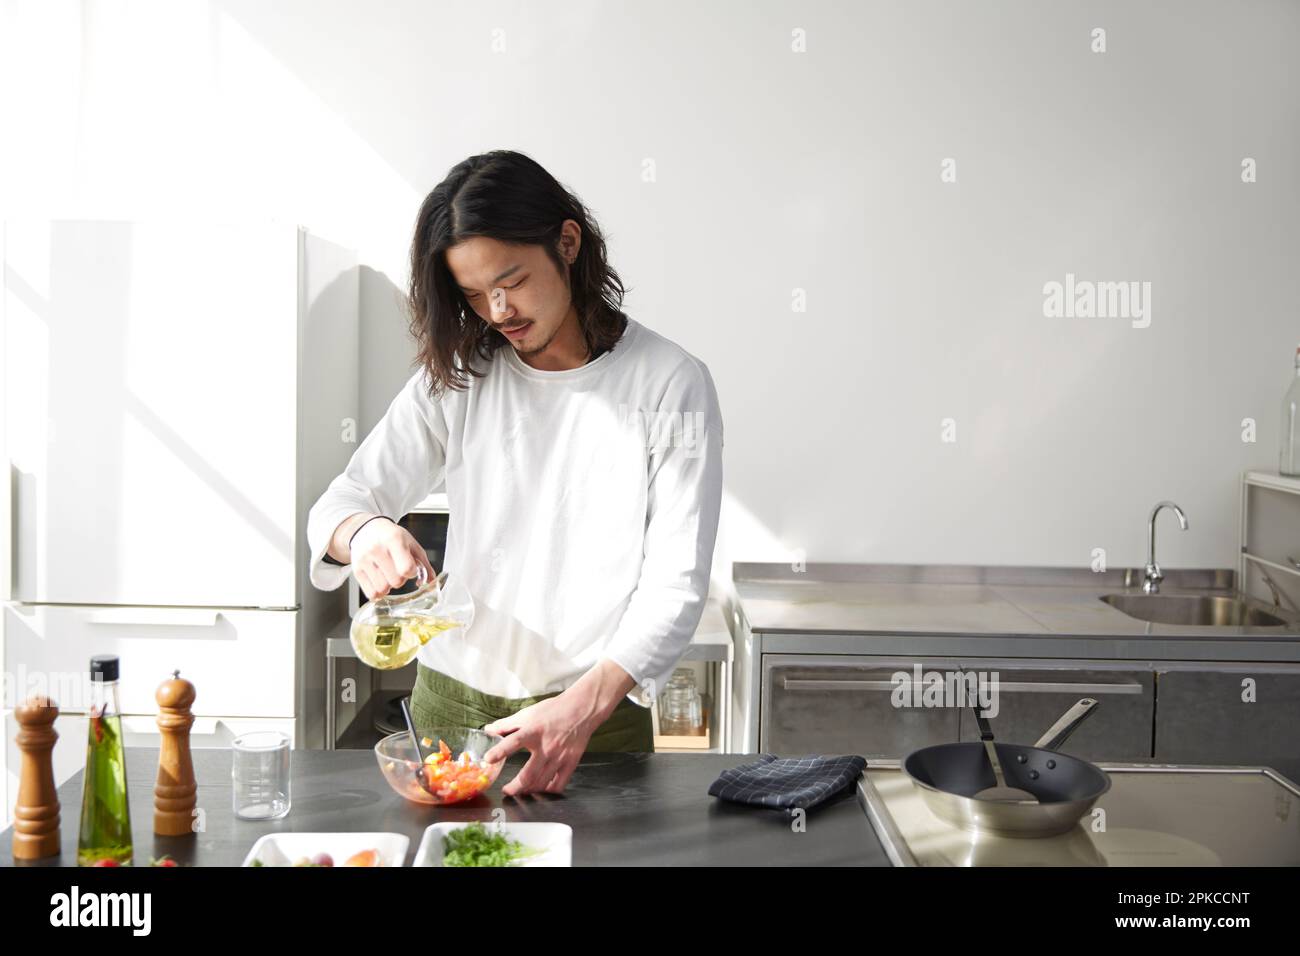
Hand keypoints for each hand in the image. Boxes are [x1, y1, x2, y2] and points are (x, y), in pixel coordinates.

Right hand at [341, 514, 435, 599]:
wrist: (366, 530)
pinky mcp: (356, 570)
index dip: (411, 572)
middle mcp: (376, 549)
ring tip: (387, 574)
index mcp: (393, 539)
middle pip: (396, 582)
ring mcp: (364, 560)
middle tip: (396, 569)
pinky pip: (371, 594)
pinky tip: (379, 580)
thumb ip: (424, 564)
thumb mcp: (411, 544)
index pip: (406, 568)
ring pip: (383, 589)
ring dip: (389, 586)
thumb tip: (432, 582)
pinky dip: (378, 592)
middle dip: (400, 579)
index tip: (409, 567)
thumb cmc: (391, 537)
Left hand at [482, 660, 635, 795]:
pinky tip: (541, 790)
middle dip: (515, 787)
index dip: (500, 751)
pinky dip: (548, 791)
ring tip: (521, 791)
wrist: (581, 709)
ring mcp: (559, 757)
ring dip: (528, 791)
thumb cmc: (554, 710)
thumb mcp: (527, 714)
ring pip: (541, 783)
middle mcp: (546, 746)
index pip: (513, 742)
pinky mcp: (570, 762)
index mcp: (533, 731)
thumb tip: (488, 730)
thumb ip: (507, 724)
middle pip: (528, 774)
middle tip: (507, 790)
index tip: (488, 759)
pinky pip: (558, 784)